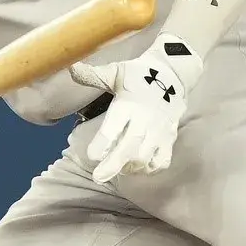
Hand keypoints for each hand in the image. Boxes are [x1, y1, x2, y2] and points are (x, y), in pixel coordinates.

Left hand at [68, 34, 196, 183]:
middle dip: (113, 165)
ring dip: (129, 167)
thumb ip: (94, 75)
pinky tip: (137, 167)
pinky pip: (161, 160)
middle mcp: (145, 119)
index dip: (101, 144)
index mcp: (128, 104)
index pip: (114, 127)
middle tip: (98, 177)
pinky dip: (148, 168)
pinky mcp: (170, 138)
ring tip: (117, 168)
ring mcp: (159, 131)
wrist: (173, 74)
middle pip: (129, 147)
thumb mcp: (115, 72)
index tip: (91, 155)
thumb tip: (72, 68)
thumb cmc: (138, 75)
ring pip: (145, 157)